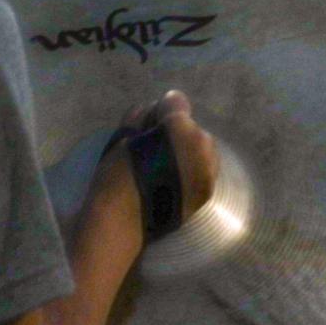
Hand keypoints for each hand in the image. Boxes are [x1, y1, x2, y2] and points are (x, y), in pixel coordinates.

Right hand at [103, 90, 219, 237]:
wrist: (122, 223)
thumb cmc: (117, 176)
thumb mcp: (123, 136)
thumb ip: (141, 115)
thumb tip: (152, 108)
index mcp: (179, 127)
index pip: (175, 101)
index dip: (159, 110)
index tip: (148, 124)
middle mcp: (201, 145)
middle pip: (191, 126)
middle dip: (176, 132)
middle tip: (154, 149)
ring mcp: (208, 170)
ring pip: (201, 147)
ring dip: (187, 151)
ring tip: (164, 167)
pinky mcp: (208, 192)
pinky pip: (204, 169)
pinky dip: (192, 170)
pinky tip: (173, 181)